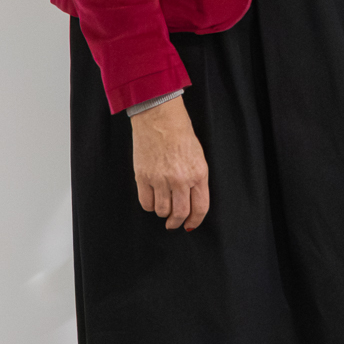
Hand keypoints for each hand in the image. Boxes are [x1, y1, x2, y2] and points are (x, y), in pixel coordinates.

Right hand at [131, 97, 209, 230]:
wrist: (160, 118)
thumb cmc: (180, 134)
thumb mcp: (198, 157)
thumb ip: (196, 181)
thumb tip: (192, 204)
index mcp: (198, 174)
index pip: (200, 208)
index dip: (195, 221)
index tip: (189, 225)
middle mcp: (181, 180)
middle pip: (180, 213)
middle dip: (176, 222)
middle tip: (173, 223)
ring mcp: (161, 179)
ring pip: (162, 210)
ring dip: (162, 211)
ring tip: (162, 204)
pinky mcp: (143, 177)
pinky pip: (146, 203)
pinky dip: (149, 205)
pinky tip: (151, 198)